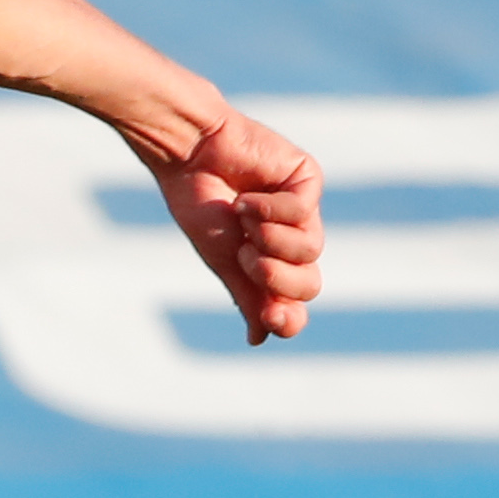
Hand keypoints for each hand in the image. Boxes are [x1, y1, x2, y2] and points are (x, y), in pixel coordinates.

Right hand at [138, 108, 321, 344]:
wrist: (188, 158)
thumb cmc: (199, 205)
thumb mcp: (222, 260)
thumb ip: (246, 296)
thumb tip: (260, 339)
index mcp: (271, 263)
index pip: (296, 305)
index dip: (289, 318)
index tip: (273, 319)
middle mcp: (292, 240)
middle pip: (310, 284)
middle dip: (277, 277)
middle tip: (247, 256)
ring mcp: (304, 211)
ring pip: (310, 249)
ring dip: (270, 239)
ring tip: (243, 218)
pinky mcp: (308, 181)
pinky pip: (303, 211)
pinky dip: (269, 208)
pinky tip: (247, 196)